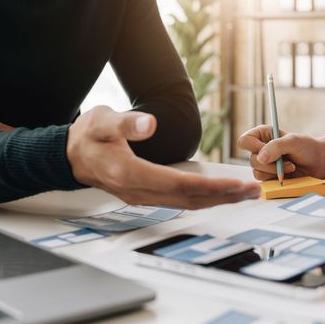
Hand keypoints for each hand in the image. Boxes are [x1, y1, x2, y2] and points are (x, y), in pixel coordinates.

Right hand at [67, 106, 260, 208]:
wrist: (70, 155)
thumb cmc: (88, 135)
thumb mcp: (102, 120)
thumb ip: (126, 123)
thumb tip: (150, 124)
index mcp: (130, 174)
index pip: (179, 185)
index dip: (211, 187)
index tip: (237, 184)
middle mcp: (139, 191)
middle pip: (189, 199)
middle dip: (224, 196)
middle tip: (254, 191)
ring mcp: (142, 196)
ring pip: (186, 203)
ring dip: (217, 199)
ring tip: (244, 193)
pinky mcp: (146, 194)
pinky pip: (179, 200)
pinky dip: (203, 198)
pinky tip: (219, 193)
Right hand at [237, 125, 324, 180]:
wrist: (318, 162)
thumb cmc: (307, 147)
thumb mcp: (293, 141)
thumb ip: (276, 146)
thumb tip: (261, 158)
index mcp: (261, 135)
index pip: (244, 141)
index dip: (254, 148)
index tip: (269, 150)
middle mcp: (259, 149)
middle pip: (251, 160)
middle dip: (271, 164)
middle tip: (287, 162)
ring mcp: (263, 164)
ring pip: (257, 172)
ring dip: (275, 171)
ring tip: (290, 167)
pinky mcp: (268, 176)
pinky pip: (264, 181)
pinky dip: (276, 178)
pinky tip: (287, 174)